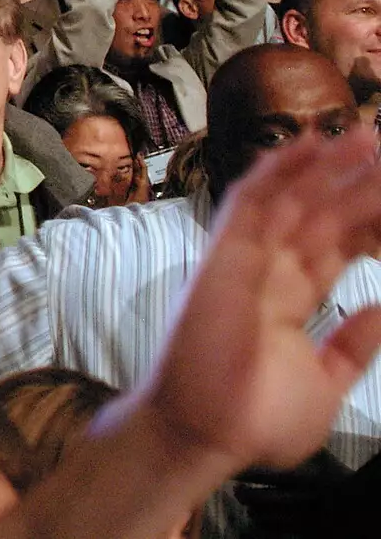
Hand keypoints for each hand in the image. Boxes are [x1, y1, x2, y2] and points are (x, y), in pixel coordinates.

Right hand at [114, 129, 380, 474]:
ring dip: (322, 165)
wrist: (204, 433)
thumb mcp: (325, 383)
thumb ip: (353, 345)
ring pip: (290, 201)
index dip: (363, 218)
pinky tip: (303, 146)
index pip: (332, 247)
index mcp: (288, 301)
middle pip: (317, 216)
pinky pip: (250, 206)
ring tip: (362, 134)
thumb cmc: (253, 420)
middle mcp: (267, 273)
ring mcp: (245, 262)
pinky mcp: (226, 258)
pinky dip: (274, 173)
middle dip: (350, 180)